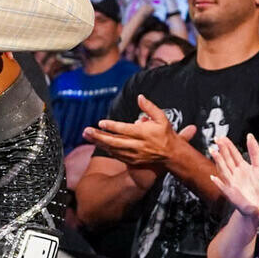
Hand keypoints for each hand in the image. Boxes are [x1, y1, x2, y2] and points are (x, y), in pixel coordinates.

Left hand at [82, 94, 198, 167]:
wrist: (172, 154)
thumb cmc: (165, 134)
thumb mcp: (162, 118)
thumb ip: (150, 107)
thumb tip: (140, 97)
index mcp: (144, 134)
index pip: (125, 130)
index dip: (113, 126)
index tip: (101, 122)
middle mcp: (138, 145)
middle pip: (115, 141)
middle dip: (100, 137)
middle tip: (87, 131)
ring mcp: (134, 154)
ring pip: (113, 149)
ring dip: (99, 143)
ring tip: (87, 135)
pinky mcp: (132, 161)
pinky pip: (116, 155)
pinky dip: (106, 149)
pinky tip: (97, 142)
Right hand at [208, 134, 258, 220]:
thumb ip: (255, 152)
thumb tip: (250, 136)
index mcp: (242, 167)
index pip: (233, 153)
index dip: (228, 145)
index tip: (222, 137)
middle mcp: (235, 173)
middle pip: (227, 159)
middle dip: (222, 149)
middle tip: (216, 139)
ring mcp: (231, 182)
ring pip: (224, 169)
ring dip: (218, 161)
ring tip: (213, 152)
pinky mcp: (231, 193)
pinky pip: (223, 187)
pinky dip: (218, 183)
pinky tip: (213, 177)